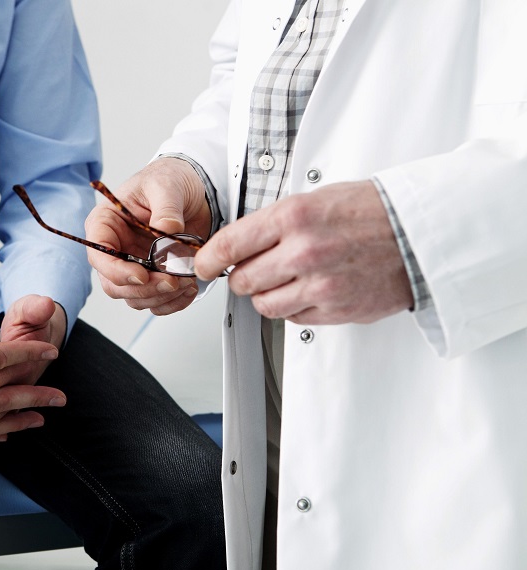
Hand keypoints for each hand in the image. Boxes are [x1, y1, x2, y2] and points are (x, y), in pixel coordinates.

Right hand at [84, 158, 210, 314]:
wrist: (192, 189)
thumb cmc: (168, 180)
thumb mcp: (166, 186)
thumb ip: (166, 209)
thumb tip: (167, 232)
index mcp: (106, 224)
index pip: (99, 256)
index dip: (117, 271)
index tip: (142, 275)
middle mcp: (116, 248)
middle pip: (115, 284)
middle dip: (144, 288)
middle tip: (171, 281)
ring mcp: (134, 265)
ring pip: (135, 297)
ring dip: (160, 297)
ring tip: (186, 282)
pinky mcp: (153, 276)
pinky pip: (155, 300)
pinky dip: (173, 302)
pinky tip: (188, 290)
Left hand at [194, 180, 413, 323]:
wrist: (419, 234)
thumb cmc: (370, 212)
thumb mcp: (315, 199)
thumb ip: (273, 223)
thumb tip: (235, 244)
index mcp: (294, 217)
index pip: (229, 245)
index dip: (209, 259)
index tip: (204, 264)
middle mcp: (304, 252)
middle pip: (241, 280)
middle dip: (241, 277)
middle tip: (252, 270)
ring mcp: (319, 285)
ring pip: (263, 304)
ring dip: (266, 295)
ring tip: (284, 280)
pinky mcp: (334, 310)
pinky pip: (292, 318)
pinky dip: (293, 308)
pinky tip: (308, 289)